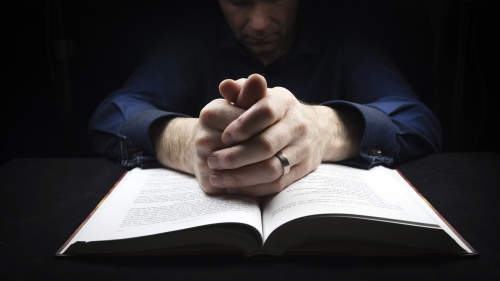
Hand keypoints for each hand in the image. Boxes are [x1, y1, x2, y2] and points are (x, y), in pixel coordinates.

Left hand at [206, 74, 360, 196]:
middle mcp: (297, 125)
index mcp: (285, 103)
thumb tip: (224, 85)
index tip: (224, 137)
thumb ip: (241, 91)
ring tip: (217, 177)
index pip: (265, 112)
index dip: (242, 126)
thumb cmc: (276, 111)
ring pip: (271, 169)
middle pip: (266, 145)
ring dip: (241, 176)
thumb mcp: (262, 96)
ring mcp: (302, 150)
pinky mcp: (302, 170)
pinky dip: (253, 188)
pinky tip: (233, 186)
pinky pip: (277, 184)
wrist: (315, 129)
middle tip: (212, 160)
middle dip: (236, 156)